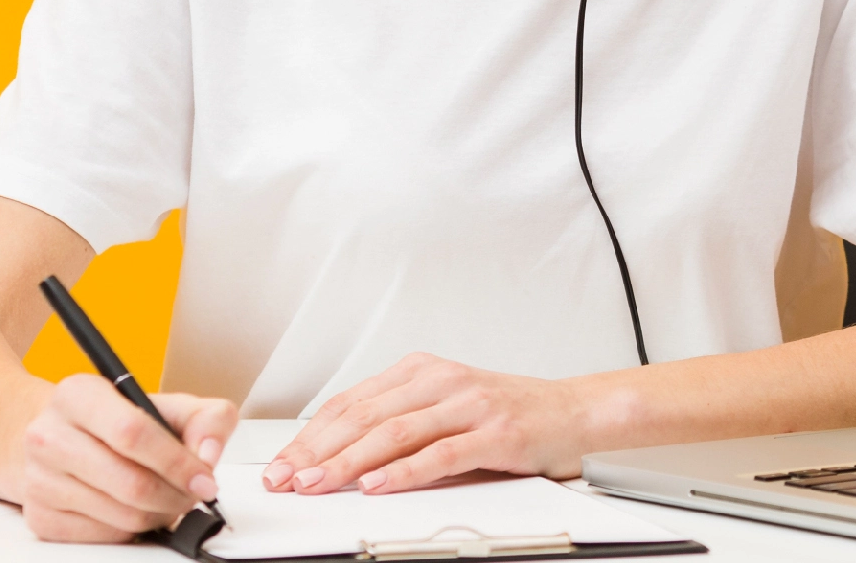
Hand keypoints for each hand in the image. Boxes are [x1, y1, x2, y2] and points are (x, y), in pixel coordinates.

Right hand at [21, 374, 237, 541]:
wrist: (60, 436)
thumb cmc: (116, 421)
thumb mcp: (164, 404)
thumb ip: (204, 418)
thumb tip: (209, 453)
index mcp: (78, 394)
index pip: (132, 432)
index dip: (177, 461)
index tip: (204, 479)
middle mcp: (48, 435)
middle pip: (129, 482)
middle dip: (174, 495)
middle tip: (192, 494)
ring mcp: (39, 480)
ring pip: (121, 515)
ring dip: (158, 515)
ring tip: (166, 499)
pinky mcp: (40, 517)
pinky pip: (104, 537)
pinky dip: (132, 529)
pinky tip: (136, 509)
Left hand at [261, 353, 601, 495]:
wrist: (573, 411)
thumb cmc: (507, 413)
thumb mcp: (445, 406)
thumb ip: (399, 422)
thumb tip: (336, 455)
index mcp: (421, 371)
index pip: (351, 403)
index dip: (311, 435)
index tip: (282, 462)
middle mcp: (441, 381)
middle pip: (364, 416)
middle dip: (317, 451)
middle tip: (286, 478)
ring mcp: (468, 404)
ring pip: (394, 433)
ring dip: (348, 462)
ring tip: (317, 483)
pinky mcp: (493, 432)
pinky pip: (440, 453)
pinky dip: (403, 471)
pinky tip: (376, 484)